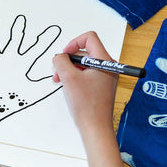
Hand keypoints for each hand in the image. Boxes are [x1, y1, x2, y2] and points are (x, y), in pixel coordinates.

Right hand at [0, 15, 60, 121]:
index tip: (54, 30)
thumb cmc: (11, 102)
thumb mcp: (32, 93)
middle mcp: (8, 61)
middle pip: (14, 41)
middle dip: (18, 30)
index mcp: (21, 65)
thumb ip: (45, 85)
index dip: (45, 40)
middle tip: (22, 19)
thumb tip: (60, 81)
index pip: (36, 50)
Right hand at [53, 32, 145, 166]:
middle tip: (58, 72)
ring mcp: (105, 77)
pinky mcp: (101, 87)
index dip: (74, 42)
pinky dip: (75, 77)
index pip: (90, 38)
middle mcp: (108, 67)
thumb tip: (59, 56)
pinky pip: (86, 74)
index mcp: (104, 61)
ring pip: (84, 64)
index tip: (64, 55)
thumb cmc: (85, 103)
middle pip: (85, 52)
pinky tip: (66, 86)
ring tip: (59, 81)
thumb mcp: (68, 78)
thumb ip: (61, 61)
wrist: (95, 128)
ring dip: (70, 69)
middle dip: (69, 59)